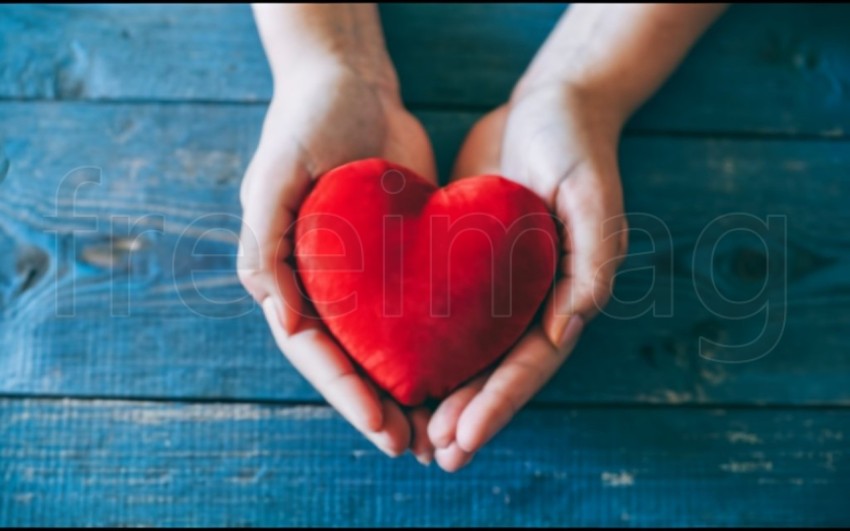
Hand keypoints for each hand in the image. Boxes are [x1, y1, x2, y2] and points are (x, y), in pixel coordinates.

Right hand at [237, 59, 437, 462]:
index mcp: (285, 277)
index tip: (381, 427)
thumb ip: (265, 248)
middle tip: (414, 446)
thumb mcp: (273, 177)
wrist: (353, 84)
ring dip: (407, 390)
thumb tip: (281, 324)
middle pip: (350, 361)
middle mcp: (322, 286)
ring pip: (384, 347)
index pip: (314, 350)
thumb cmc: (305, 123)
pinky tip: (461, 372)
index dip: (345, 392)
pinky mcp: (400, 261)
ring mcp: (362, 277)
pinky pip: (416, 312)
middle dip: (379, 406)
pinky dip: (432, 346)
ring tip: (438, 431)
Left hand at [427, 82, 628, 470]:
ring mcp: (498, 286)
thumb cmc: (576, 146)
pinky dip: (426, 347)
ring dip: (445, 396)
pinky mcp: (467, 264)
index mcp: (565, 294)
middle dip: (467, 414)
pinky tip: (397, 370)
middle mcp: (531, 299)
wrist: (548, 106)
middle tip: (431, 453)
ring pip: (469, 352)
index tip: (463, 439)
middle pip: (497, 370)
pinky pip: (445, 313)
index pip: (531, 362)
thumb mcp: (592, 195)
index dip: (498, 404)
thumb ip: (592, 262)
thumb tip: (566, 332)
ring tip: (414, 435)